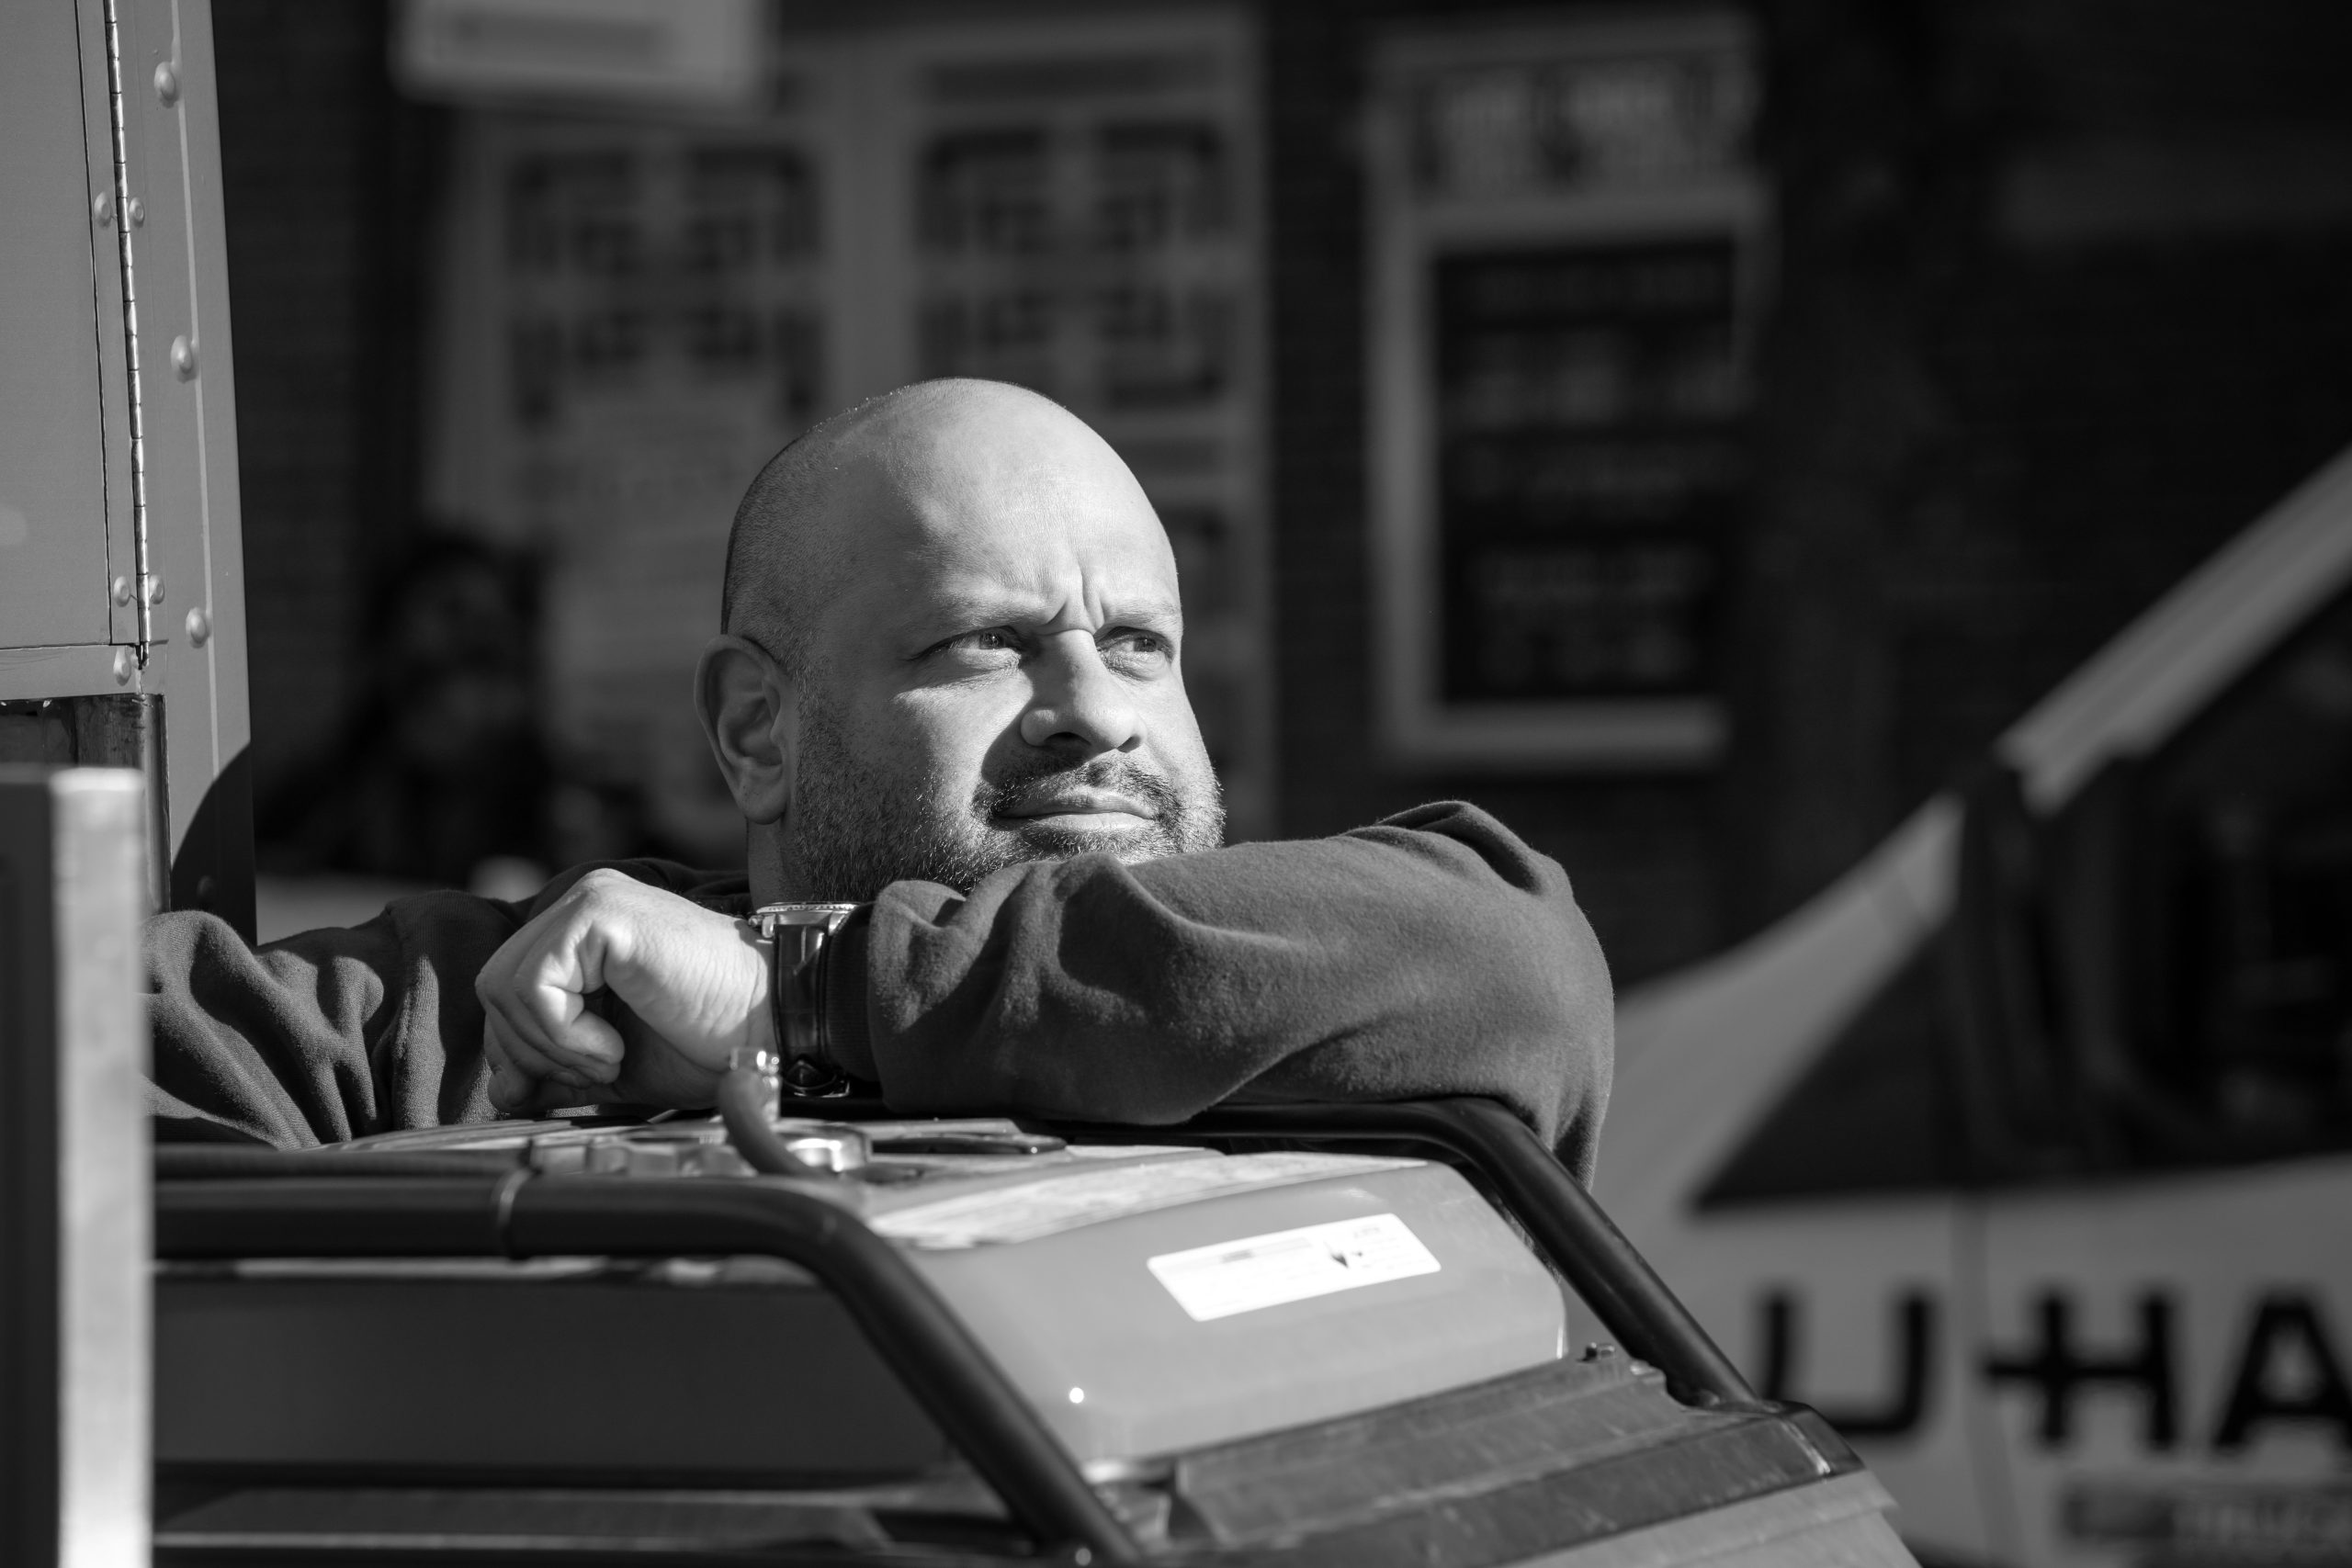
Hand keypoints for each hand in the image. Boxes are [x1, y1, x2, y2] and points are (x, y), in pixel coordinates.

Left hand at [474, 870, 770, 1113]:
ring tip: (612, 1056)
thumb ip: (553, 1071)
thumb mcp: (610, 1065)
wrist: (770, 1028)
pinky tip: (614, 1044)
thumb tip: (500, 1092)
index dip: (524, 1051)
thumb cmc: (707, 1042)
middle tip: (600, 1069)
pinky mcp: (600, 913)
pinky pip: (534, 984)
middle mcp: (582, 904)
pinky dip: (564, 1033)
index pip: (504, 992)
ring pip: (506, 987)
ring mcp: (591, 901)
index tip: (580, 1080)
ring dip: (553, 1045)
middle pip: (494, 989)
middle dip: (534, 1051)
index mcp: (583, 934)